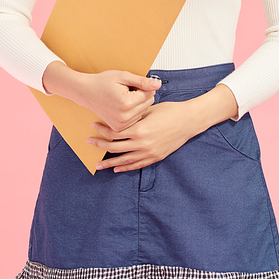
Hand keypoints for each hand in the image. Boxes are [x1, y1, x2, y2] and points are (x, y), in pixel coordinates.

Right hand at [42, 62, 161, 131]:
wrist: (86, 92)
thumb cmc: (103, 82)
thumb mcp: (123, 76)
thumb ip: (142, 81)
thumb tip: (157, 84)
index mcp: (127, 103)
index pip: (150, 94)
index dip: (144, 86)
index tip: (133, 84)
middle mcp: (125, 117)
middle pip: (148, 103)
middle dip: (141, 95)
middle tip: (128, 90)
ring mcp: (121, 124)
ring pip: (143, 112)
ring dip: (137, 104)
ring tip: (124, 97)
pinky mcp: (118, 128)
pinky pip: (135, 119)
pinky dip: (133, 112)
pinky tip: (123, 106)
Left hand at [87, 82, 237, 172]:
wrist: (188, 120)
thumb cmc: (170, 111)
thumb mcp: (149, 110)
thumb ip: (133, 116)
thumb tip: (119, 115)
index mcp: (139, 129)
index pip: (115, 133)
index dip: (103, 130)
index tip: (94, 126)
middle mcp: (142, 144)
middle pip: (115, 148)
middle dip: (101, 145)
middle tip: (90, 142)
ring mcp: (148, 152)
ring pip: (124, 160)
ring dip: (110, 163)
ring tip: (98, 164)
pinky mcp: (155, 157)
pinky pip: (137, 165)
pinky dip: (125, 168)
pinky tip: (117, 169)